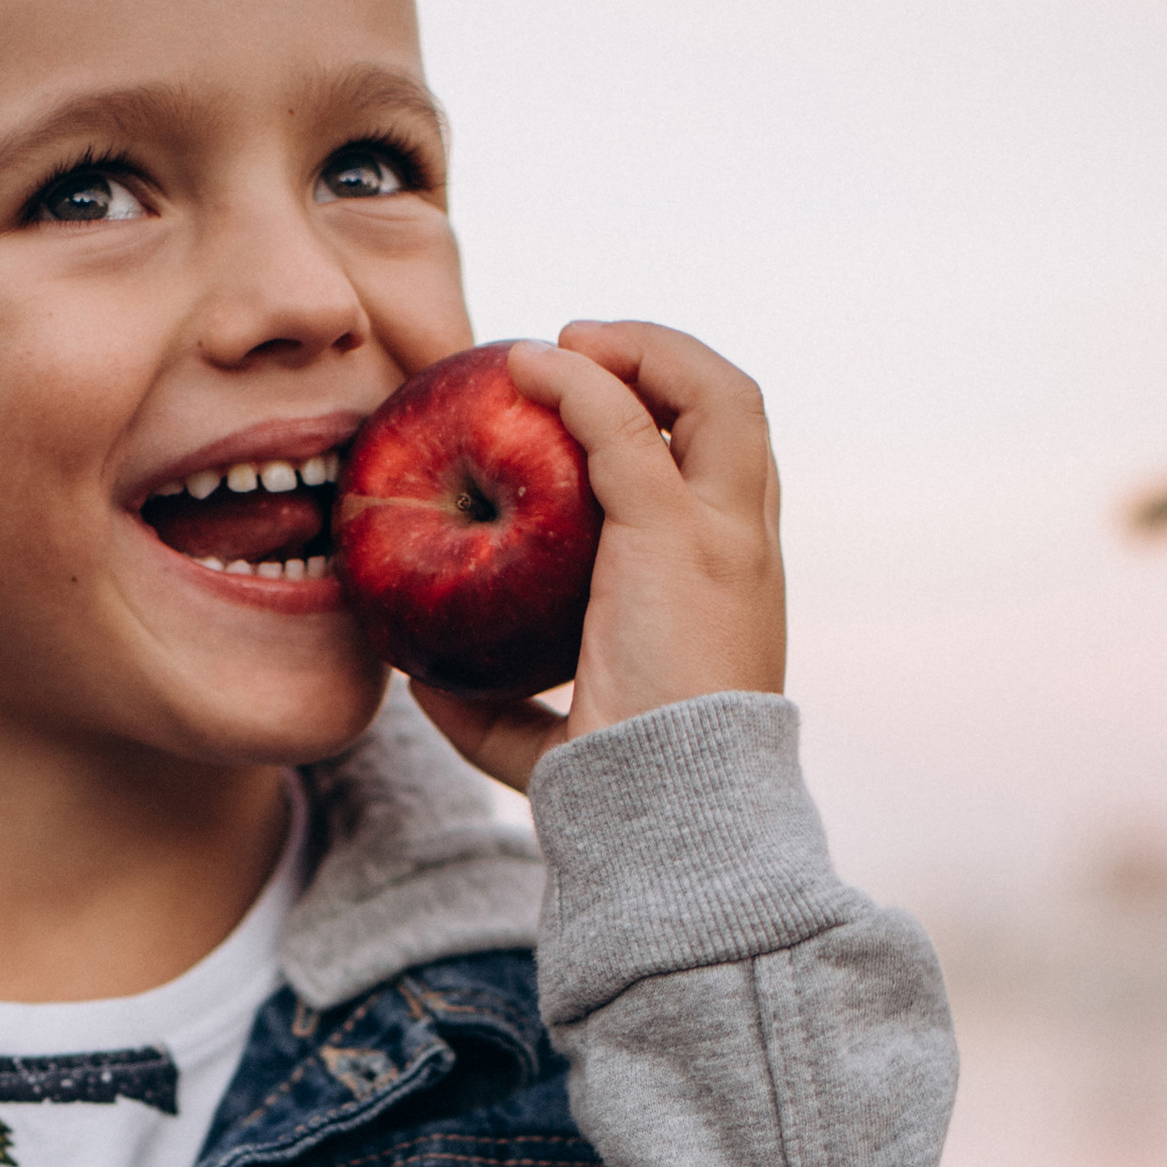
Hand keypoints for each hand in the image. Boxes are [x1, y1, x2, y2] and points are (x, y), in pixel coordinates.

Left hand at [413, 322, 786, 794]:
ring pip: (713, 393)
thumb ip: (499, 713)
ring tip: (563, 345)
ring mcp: (720, 537)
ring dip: (639, 351)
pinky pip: (627, 423)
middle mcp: (742, 549)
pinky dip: (581, 381)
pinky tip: (527, 366)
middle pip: (735, 412)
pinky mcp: (676, 535)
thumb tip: (423, 686)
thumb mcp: (552, 744)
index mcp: (730, 588)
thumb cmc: (613, 798)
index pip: (724, 472)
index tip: (588, 415)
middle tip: (577, 357)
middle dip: (663, 365)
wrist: (663, 821)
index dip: (668, 423)